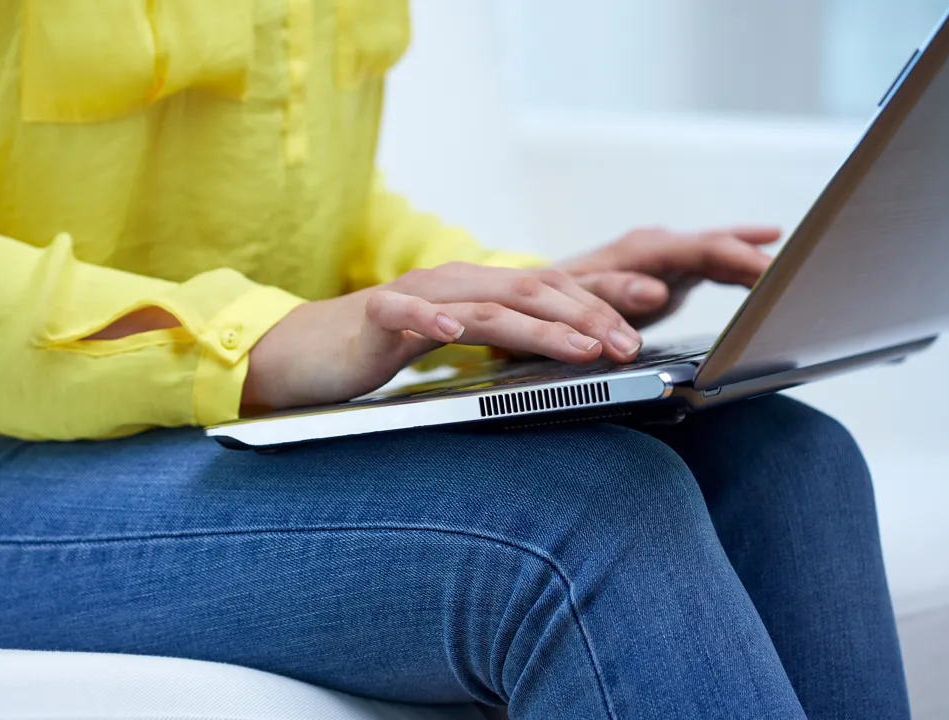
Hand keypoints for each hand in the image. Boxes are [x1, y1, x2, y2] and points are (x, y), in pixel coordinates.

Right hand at [242, 263, 643, 410]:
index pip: (550, 290)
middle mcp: (454, 284)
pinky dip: (431, 319)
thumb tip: (564, 358)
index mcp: (478, 290)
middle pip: (532, 291)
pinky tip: (452, 332)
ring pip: (486, 305)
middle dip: (588, 316)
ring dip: (538, 327)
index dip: (598, 305)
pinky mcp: (375, 316)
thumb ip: (499, 342)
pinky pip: (405, 313)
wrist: (306, 350)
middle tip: (630, 343)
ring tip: (580, 347)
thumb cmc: (382, 351)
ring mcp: (415, 297)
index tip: (642, 329)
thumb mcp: (453, 345)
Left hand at [558, 226, 781, 327]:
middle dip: (758, 258)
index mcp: (639, 251)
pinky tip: (769, 259)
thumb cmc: (551, 303)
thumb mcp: (575, 303)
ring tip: (799, 272)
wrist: (534, 299)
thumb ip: (613, 295)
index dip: (741, 257)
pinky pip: (711, 262)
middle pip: (718, 246)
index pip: (701, 248)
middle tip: (800, 276)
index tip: (774, 273)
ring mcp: (662, 258)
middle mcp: (655, 247)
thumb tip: (655, 290)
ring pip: (719, 251)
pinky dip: (740, 263)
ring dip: (755, 260)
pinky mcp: (667, 271)